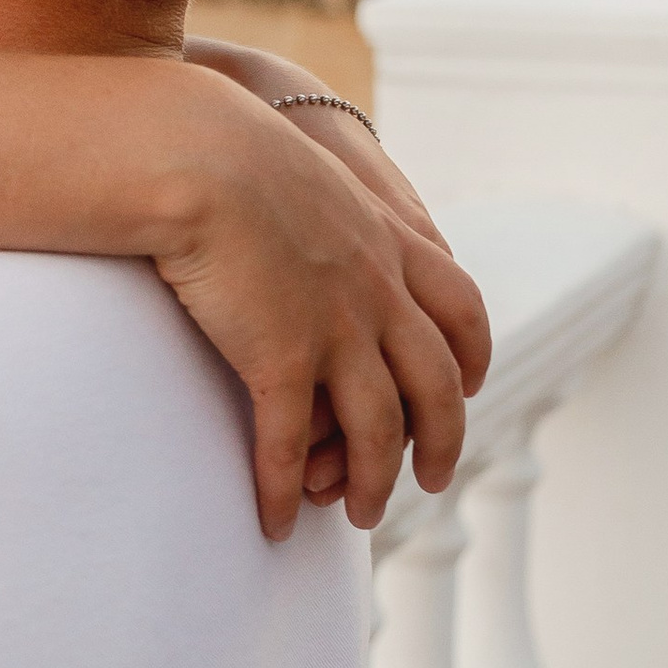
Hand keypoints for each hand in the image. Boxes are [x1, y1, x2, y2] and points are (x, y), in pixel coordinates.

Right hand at [145, 66, 489, 539]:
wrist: (195, 152)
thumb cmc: (223, 146)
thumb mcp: (300, 167)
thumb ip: (320, 198)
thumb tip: (302, 204)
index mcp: (388, 243)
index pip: (461, 309)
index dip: (473, 357)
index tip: (472, 385)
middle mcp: (378, 293)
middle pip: (437, 387)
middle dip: (441, 443)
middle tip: (428, 481)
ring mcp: (335, 329)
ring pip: (378, 429)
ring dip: (374, 483)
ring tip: (361, 519)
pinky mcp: (280, 358)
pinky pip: (290, 446)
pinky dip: (284, 492)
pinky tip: (274, 521)